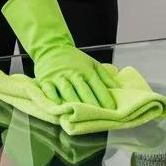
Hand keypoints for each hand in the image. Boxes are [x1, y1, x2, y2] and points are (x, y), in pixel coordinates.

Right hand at [1, 0, 119, 108]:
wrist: (51, 47)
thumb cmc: (74, 59)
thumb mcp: (92, 64)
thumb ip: (106, 77)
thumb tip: (120, 90)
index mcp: (87, 70)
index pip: (98, 87)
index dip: (106, 100)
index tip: (112, 111)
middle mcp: (73, 73)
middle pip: (84, 92)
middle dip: (92, 106)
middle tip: (98, 118)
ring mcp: (58, 77)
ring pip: (68, 92)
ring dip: (75, 104)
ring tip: (81, 116)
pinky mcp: (45, 80)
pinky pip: (49, 91)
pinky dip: (54, 99)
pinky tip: (60, 107)